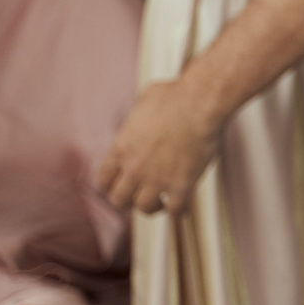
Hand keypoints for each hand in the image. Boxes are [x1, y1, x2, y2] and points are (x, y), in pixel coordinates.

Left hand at [96, 79, 226, 214]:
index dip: (112, 185)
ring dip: (152, 206)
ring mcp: (156, 179)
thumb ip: (138, 118)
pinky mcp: (180, 185)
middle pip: (119, 199)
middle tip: (140, 195)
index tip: (122, 184)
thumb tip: (144, 115)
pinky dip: (177, 209)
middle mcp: (134, 168)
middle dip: (129, 199)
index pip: (104, 180)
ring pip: (144, 208)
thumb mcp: (145, 100)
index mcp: (121, 148)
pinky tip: (182, 203)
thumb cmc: (176, 95)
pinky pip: (174, 210)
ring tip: (161, 201)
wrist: (200, 103)